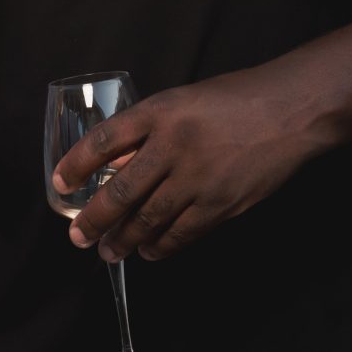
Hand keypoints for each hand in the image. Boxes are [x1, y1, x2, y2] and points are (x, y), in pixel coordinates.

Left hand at [53, 71, 315, 262]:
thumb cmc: (236, 100)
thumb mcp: (184, 101)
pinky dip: (160, 246)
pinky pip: (182, 233)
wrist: (291, 110)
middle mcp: (174, 144)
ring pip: (148, 219)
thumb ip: (150, 132)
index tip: (60, 183)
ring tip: (107, 251)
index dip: (77, 165)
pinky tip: (148, 251)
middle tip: (77, 237)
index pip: (104, 140)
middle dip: (94, 220)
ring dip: (123, 240)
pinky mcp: (222, 204)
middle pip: (121, 191)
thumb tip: (115, 170)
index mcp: (160, 111)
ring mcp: (199, 178)